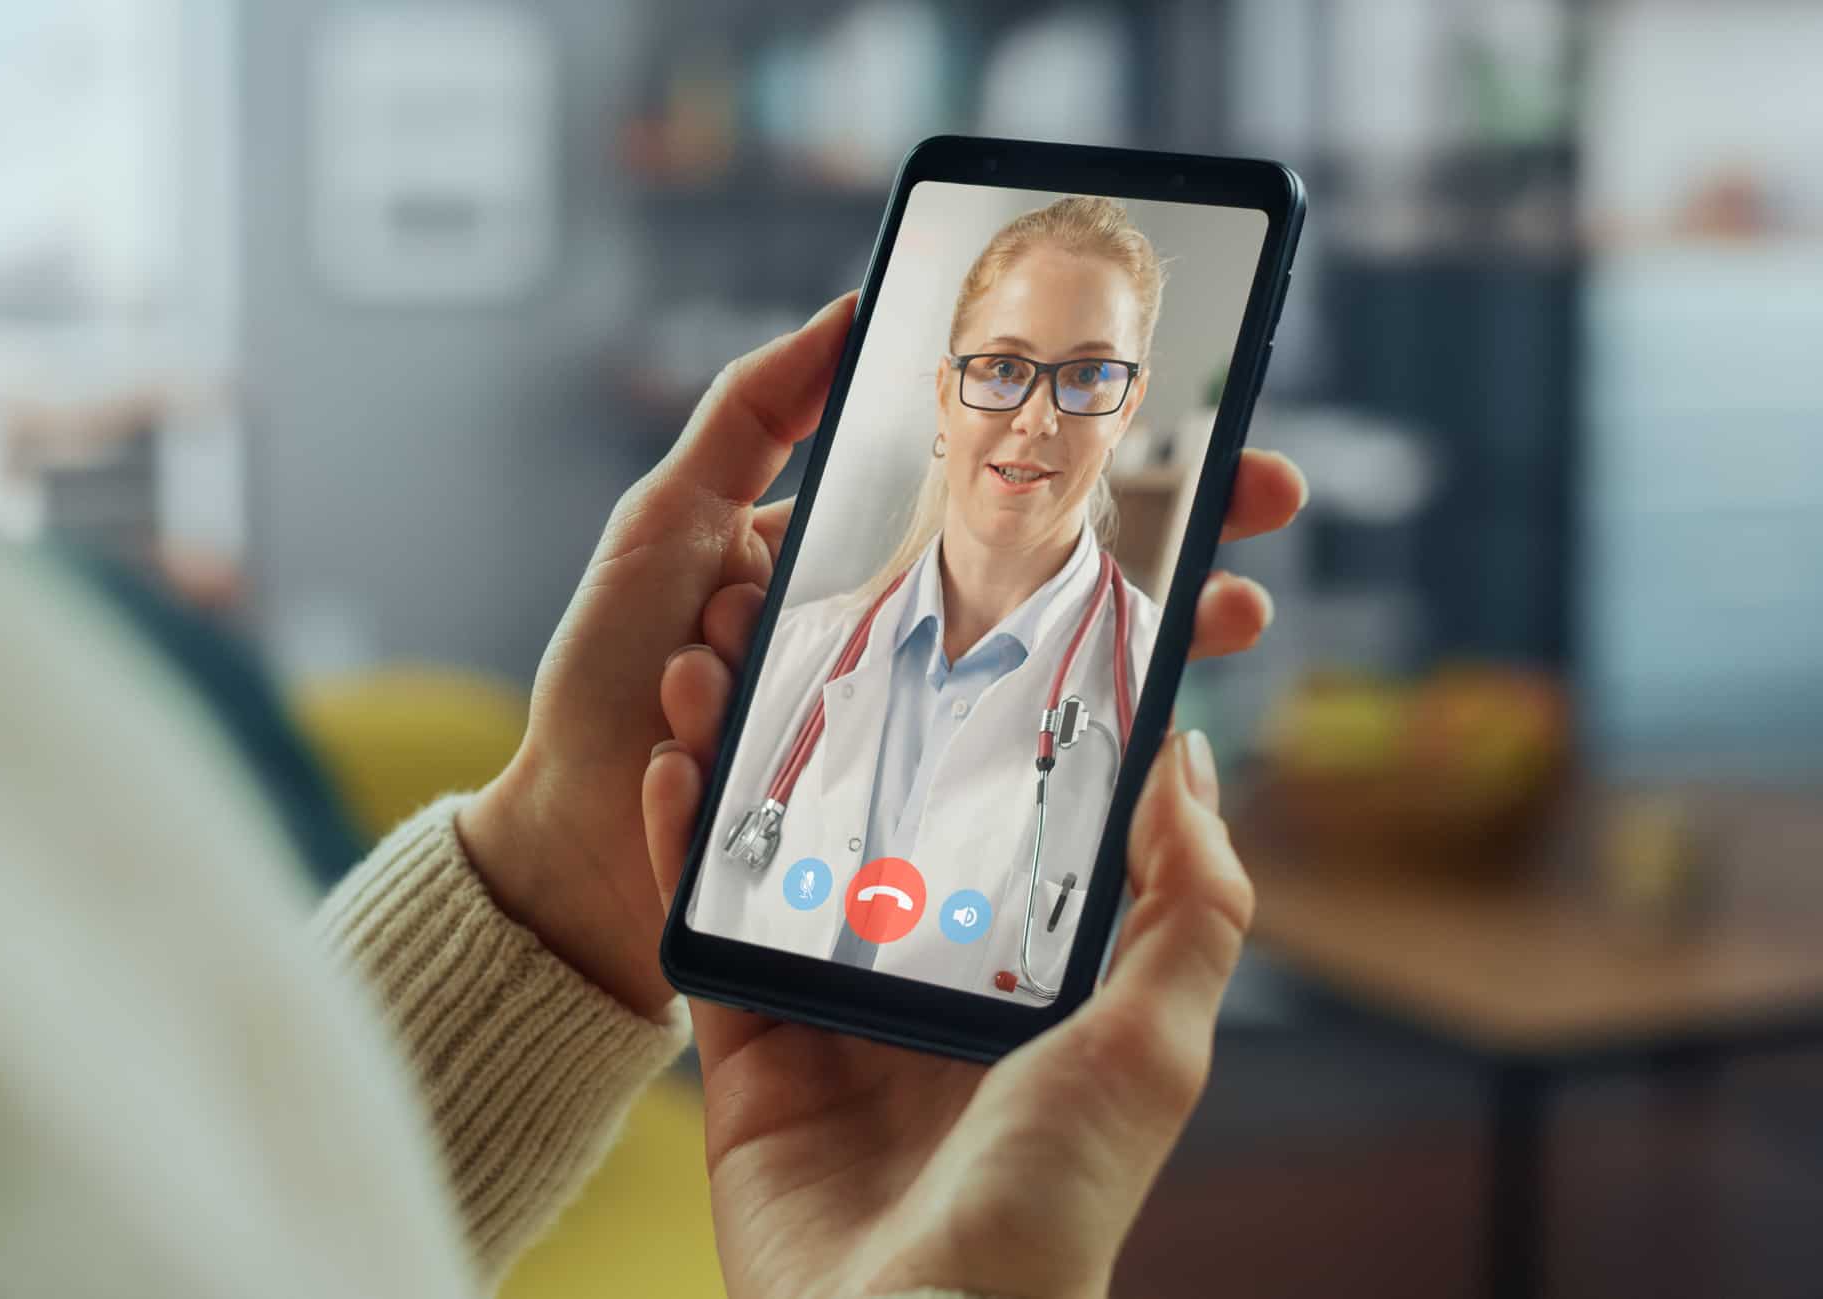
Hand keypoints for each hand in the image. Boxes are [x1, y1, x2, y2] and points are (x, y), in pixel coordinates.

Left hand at [461, 294, 1304, 1018]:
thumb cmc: (608, 680)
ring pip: (1059, 687)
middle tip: (1258, 538)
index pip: (1011, 501)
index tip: (1206, 445)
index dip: (1111, 472)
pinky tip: (1121, 731)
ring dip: (1147, 650)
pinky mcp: (912, 821)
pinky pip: (1000, 788)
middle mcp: (904, 644)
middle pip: (1065, 589)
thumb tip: (849, 307)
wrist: (563, 849)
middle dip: (1171, 560)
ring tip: (1226, 622)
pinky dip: (1063, 759)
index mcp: (861, 565)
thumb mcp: (670, 521)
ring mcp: (913, 734)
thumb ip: (752, 416)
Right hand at [643, 457, 1298, 1296]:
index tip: (942, 622)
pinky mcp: (745, 1052)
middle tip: (801, 623)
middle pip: (870, 817)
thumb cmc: (1052, 1203)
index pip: (995, 818)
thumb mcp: (1152, 1044)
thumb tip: (1186, 759)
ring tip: (716, 663)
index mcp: (1027, 974)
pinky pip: (703, 928)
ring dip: (741, 755)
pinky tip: (666, 762)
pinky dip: (678, 844)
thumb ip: (1188, 904)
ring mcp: (829, 1012)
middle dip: (832, 722)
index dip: (967, 722)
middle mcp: (927, 982)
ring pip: (775, 851)